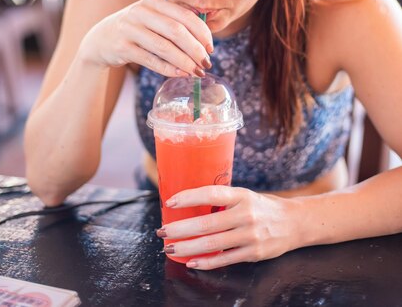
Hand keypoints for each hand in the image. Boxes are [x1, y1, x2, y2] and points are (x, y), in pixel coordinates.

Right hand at [79, 0, 212, 76]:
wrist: (100, 39)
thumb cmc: (135, 29)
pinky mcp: (122, 47)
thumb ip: (175, 22)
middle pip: (176, 31)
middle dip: (195, 49)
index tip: (211, 48)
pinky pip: (151, 60)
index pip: (185, 16)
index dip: (202, 33)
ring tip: (196, 72)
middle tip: (206, 63)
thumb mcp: (152, 18)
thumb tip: (205, 41)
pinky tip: (180, 73)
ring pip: (164, 47)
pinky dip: (168, 68)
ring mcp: (129, 29)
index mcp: (153, 1)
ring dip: (184, 61)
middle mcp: (140, 12)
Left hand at [158, 185, 298, 268]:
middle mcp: (246, 214)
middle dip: (181, 228)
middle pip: (207, 223)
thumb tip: (189, 203)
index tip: (170, 202)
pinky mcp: (253, 253)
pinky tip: (191, 261)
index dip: (189, 197)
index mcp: (241, 195)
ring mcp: (250, 235)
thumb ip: (223, 200)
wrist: (294, 222)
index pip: (211, 194)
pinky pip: (225, 259)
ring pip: (213, 244)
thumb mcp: (245, 196)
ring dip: (188, 247)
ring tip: (171, 248)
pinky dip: (206, 262)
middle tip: (162, 231)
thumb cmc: (262, 207)